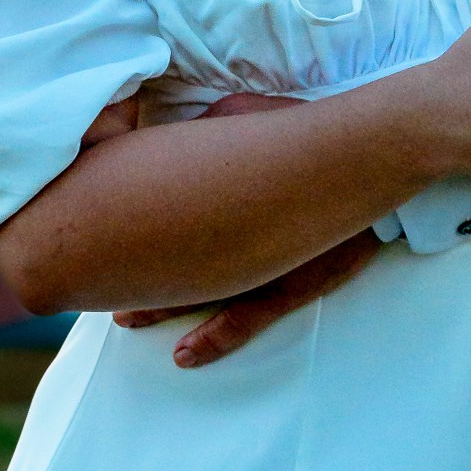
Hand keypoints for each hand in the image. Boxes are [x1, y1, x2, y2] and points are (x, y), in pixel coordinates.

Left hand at [111, 97, 379, 365]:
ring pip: (200, 293)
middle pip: (171, 255)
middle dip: (129, 269)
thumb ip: (219, 124)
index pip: (161, 210)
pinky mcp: (294, 284)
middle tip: (92, 281)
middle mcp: (238, 231)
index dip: (122, 224)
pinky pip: (247, 318)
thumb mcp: (257, 114)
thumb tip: (186, 128)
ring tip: (125, 321)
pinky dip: (215, 337)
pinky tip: (184, 356)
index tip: (89, 228)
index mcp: (224, 186)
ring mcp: (266, 263)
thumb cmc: (317, 127)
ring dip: (160, 306)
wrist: (381, 155)